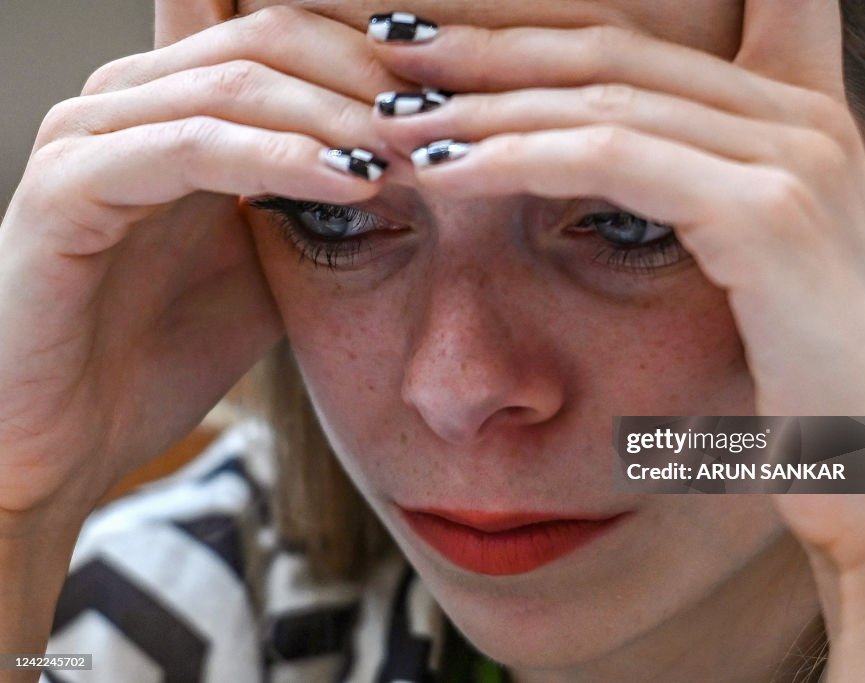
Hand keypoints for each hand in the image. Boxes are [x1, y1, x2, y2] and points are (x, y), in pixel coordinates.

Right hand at [0, 2, 404, 523]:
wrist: (75, 437)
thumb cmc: (167, 350)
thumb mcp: (268, 261)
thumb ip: (316, 197)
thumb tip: (410, 165)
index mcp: (174, 106)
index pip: (280, 30)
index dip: (366, 48)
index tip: (451, 92)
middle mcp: (127, 100)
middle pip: (268, 35)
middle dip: (369, 75)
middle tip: (446, 117)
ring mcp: (88, 137)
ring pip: (234, 82)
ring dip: (338, 114)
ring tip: (416, 148)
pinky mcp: (66, 190)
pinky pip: (189, 148)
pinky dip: (278, 159)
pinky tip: (351, 182)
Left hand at [365, 3, 864, 678]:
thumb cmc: (803, 393)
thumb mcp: (749, 277)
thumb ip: (697, 205)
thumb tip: (610, 196)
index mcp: (797, 121)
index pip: (638, 48)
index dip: (534, 37)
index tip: (440, 51)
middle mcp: (804, 117)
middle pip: (612, 52)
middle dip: (490, 50)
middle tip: (393, 49)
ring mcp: (794, 157)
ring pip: (603, 97)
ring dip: (485, 103)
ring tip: (393, 116)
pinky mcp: (769, 213)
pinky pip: (612, 158)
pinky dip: (517, 158)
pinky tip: (439, 169)